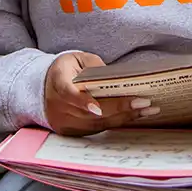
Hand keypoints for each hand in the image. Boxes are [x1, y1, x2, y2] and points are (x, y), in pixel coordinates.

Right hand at [44, 51, 160, 136]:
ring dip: (123, 118)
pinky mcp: (71, 132)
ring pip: (96, 124)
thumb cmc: (66, 69)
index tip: (99, 107)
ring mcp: (64, 123)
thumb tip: (116, 78)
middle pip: (91, 113)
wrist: (44, 87)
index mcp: (58, 82)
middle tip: (145, 103)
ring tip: (147, 110)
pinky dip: (116, 122)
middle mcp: (58, 107)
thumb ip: (94, 66)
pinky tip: (134, 116)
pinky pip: (96, 129)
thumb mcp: (78, 58)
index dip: (83, 102)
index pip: (69, 94)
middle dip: (120, 108)